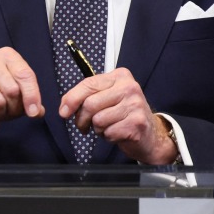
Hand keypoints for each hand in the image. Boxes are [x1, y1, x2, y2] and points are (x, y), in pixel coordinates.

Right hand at [0, 47, 43, 137]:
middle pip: (12, 90)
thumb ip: (31, 100)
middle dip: (14, 108)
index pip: (25, 75)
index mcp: (7, 55)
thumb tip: (38, 111)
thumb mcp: (19, 94)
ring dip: (1, 115)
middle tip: (11, 112)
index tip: (33, 112)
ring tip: (0, 114)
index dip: (32, 96)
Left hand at [59, 68, 177, 164]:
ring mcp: (135, 105)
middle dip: (82, 119)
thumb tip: (65, 107)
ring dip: (97, 129)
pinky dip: (108, 137)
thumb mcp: (107, 98)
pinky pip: (108, 133)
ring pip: (98, 120)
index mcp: (120, 76)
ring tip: (108, 127)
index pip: (88, 84)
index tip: (63, 112)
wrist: (150, 134)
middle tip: (85, 125)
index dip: (71, 99)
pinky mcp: (137, 123)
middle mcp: (129, 87)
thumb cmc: (124, 115)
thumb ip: (87, 96)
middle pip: (90, 104)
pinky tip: (117, 133)